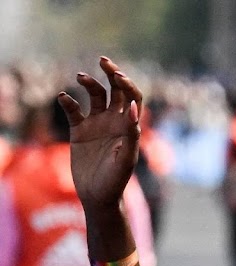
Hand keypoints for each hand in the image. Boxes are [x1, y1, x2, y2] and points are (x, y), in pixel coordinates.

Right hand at [57, 56, 143, 210]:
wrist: (98, 197)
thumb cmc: (116, 181)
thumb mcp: (126, 159)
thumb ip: (131, 134)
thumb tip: (134, 108)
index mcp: (129, 126)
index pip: (134, 97)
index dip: (128, 84)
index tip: (118, 76)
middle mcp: (115, 121)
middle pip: (116, 90)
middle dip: (112, 74)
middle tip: (103, 61)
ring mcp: (97, 124)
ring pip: (94, 95)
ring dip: (89, 83)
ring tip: (80, 77)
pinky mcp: (79, 131)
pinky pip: (73, 110)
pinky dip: (67, 101)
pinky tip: (63, 97)